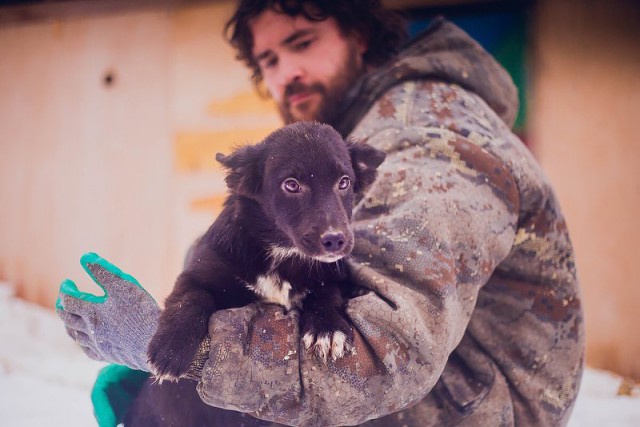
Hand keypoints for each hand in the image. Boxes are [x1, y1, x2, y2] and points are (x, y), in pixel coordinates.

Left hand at [56, 252, 160, 370]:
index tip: (67, 282)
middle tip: (63, 299)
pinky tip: (86, 340)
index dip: (66, 290)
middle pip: (68, 318)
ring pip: (75, 335)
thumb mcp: (123, 285)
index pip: (69, 299)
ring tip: (69, 318)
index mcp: (91, 312)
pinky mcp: (108, 355)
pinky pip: (88, 350)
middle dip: (63, 306)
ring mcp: (98, 345)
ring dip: (69, 324)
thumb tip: (85, 257)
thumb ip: (103, 271)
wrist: (153, 344)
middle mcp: (91, 330)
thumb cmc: (140, 312)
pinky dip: (83, 342)